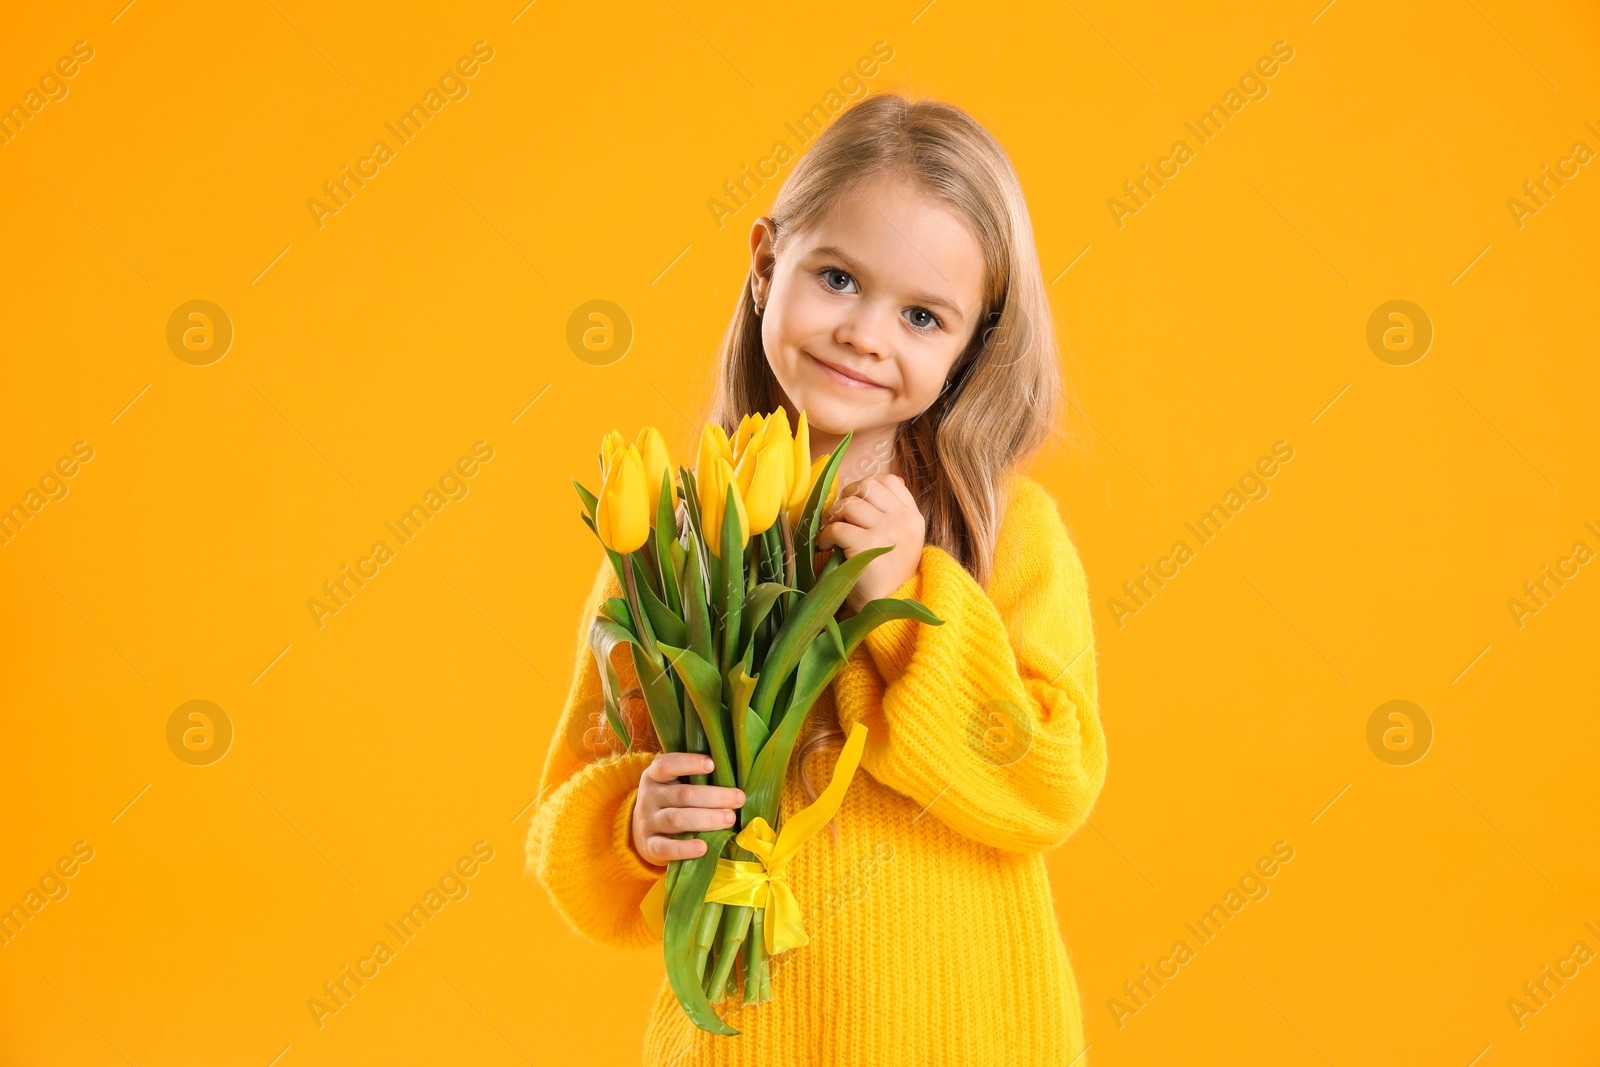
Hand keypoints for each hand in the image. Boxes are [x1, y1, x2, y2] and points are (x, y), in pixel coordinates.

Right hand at [632, 753, 745, 864]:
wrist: (643, 833)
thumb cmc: (671, 803)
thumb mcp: (675, 785)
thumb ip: (696, 780)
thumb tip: (733, 781)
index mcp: (655, 776)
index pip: (667, 765)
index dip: (689, 763)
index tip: (712, 764)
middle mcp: (649, 797)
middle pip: (682, 794)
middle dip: (714, 796)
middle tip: (739, 798)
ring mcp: (647, 822)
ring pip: (676, 819)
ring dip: (706, 819)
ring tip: (729, 819)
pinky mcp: (649, 846)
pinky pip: (665, 848)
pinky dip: (684, 849)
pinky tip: (703, 848)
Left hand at [816, 474, 924, 618]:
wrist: (889, 608)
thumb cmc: (890, 574)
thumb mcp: (905, 539)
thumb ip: (897, 510)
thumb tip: (894, 479)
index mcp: (913, 517)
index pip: (889, 481)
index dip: (865, 487)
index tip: (855, 504)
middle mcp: (903, 520)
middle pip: (866, 487)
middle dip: (846, 498)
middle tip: (838, 516)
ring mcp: (887, 531)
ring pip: (849, 504)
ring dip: (833, 516)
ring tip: (831, 531)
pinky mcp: (868, 545)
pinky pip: (838, 527)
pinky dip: (826, 535)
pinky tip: (826, 546)